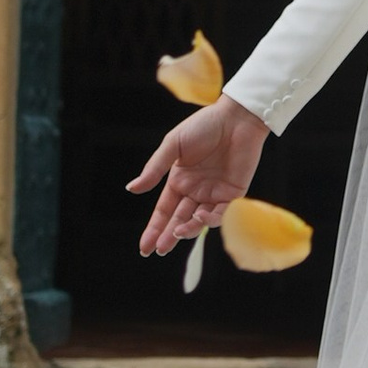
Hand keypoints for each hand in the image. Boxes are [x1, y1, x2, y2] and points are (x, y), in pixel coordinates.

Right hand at [129, 95, 269, 257]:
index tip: (144, 247)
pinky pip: (219, 212)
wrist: (236, 118)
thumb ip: (155, 169)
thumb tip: (132, 189)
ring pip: (198, 220)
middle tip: (157, 250)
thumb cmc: (203, 126)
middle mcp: (195, 190)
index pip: (163, 210)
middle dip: (167, 236)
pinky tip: (198, 217)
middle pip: (178, 219)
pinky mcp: (232, 193)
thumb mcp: (173, 145)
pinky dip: (209, 219)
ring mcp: (214, 193)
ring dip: (187, 229)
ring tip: (176, 233)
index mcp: (179, 180)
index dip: (154, 228)